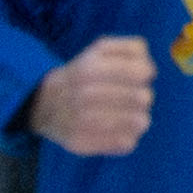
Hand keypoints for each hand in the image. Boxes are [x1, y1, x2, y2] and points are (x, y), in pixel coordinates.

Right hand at [32, 36, 157, 157]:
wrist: (43, 105)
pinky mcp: (82, 144)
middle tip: (132, 98)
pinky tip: (117, 131)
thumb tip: (149, 70)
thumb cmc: (82, 76)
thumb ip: (130, 49)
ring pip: (140, 122)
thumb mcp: (100, 50)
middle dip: (142, 96)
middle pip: (144, 98)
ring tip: (127, 115)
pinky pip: (127, 143)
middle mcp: (84, 94)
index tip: (138, 76)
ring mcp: (82, 121)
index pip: (142, 71)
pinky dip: (128, 137)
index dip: (147, 73)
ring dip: (139, 118)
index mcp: (90, 68)